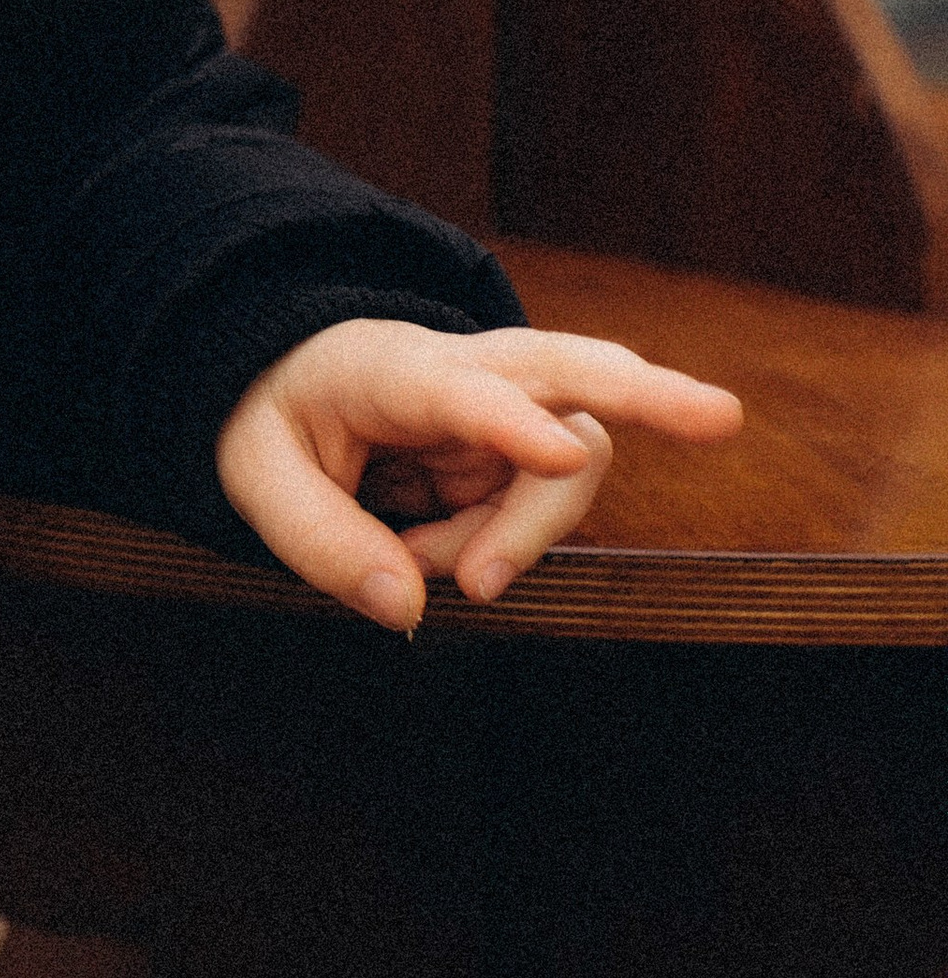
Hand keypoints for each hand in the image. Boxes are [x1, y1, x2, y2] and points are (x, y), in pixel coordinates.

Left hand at [216, 319, 742, 631]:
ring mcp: (503, 411)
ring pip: (566, 471)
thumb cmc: (274, 417)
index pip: (458, 390)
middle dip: (649, 394)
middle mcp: (462, 375)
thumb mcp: (253, 476)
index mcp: (386, 365)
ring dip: (509, 537)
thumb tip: (410, 611)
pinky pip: (535, 513)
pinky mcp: (522, 452)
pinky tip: (437, 548)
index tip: (560, 455)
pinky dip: (493, 546)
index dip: (511, 425)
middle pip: (569, 373)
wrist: (286, 380)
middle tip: (723, 418)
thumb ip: (323, 543)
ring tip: (428, 563)